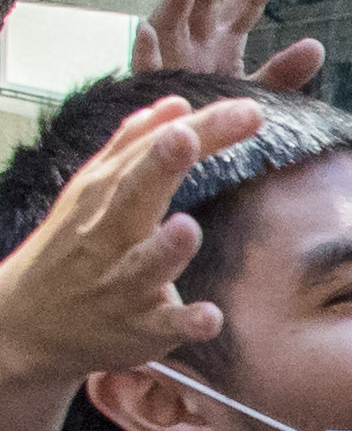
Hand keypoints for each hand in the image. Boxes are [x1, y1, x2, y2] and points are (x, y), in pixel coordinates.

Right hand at [0, 91, 258, 387]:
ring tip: (187, 226)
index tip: (246, 108)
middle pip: (137, 194)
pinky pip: (165, 325)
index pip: (152, 154)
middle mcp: (111, 234)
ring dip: (166, 247)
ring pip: (146, 262)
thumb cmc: (73, 247)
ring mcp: (123, 282)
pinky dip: (186, 322)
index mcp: (106, 195)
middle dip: (160, 166)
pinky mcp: (139, 327)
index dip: (199, 131)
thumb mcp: (92, 192)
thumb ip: (132, 147)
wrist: (26, 324)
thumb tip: (175, 103)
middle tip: (187, 137)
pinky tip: (211, 317)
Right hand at [132, 0, 325, 93]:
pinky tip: (148, 30)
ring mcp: (170, 55)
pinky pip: (147, 64)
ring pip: (171, 18)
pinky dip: (147, 48)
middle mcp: (196, 37)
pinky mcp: (152, 82)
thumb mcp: (257, 91)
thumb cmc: (216, 107)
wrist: (183, 138)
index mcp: (223, 36)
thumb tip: (317, 46)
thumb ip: (284, 72)